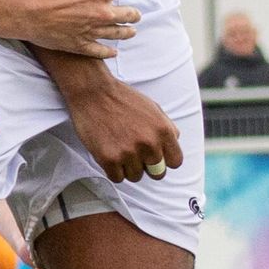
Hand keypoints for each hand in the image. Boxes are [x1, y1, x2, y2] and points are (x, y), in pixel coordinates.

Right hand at [16, 0, 139, 57]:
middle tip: (135, 14)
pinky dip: (109, 52)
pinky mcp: (82, 46)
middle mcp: (102, 13)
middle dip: (134, 13)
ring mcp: (93, 31)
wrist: (27, 10)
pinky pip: (101, 51)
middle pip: (129, 14)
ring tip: (131, 31)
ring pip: (119, 33)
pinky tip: (113, 51)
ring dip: (127, 32)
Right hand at [47, 58, 182, 182]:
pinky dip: (112, 169)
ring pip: (136, 177)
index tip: (154, 156)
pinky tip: (108, 153)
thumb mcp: (153, 108)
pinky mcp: (109, 159)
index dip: (164, 160)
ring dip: (128, 167)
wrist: (92, 91)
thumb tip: (172, 146)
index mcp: (163, 131)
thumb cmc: (121, 98)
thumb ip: (167, 128)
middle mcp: (149, 144)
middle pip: (157, 173)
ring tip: (118, 148)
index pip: (175, 162)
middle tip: (134, 153)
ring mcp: (129, 153)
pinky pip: (117, 178)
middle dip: (147, 165)